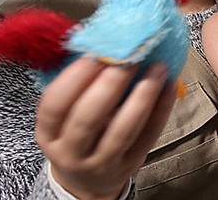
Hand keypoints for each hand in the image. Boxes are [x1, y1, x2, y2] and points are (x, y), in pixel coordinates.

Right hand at [35, 58, 176, 199]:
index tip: (95, 53)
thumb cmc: (75, 133)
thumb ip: (75, 84)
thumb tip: (97, 39)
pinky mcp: (131, 164)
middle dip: (110, 83)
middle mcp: (72, 152)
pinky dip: (161, 108)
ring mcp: (102, 162)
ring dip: (142, 95)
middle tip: (129, 55)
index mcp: (49, 133)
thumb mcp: (63, 115)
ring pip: (123, 130)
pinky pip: (148, 135)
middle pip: (88, 119)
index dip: (74, 78)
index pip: (55, 106)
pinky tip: (169, 85)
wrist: (87, 180)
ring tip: (157, 67)